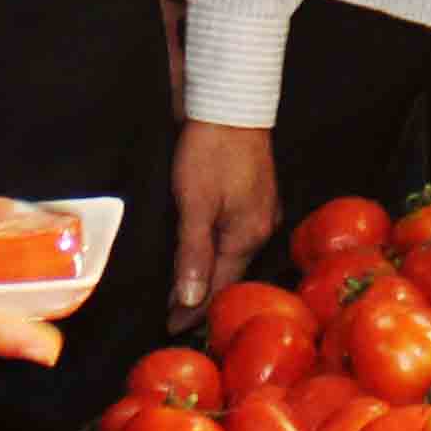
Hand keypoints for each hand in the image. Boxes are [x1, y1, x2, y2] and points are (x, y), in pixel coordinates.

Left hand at [169, 120, 280, 318]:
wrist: (231, 102)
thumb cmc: (210, 149)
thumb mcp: (195, 204)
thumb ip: (193, 253)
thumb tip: (190, 299)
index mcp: (248, 236)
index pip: (218, 288)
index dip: (192, 311)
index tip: (168, 328)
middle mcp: (261, 229)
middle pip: (229, 276)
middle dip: (202, 298)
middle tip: (171, 317)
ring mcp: (263, 212)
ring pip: (233, 257)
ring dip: (210, 276)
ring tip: (183, 294)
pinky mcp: (257, 196)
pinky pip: (236, 237)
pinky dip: (218, 253)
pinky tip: (204, 255)